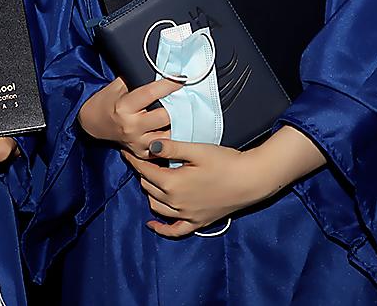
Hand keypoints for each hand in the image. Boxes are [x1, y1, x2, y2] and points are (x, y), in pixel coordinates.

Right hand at [78, 77, 180, 157]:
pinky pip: (164, 148)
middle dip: (176, 106)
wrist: (93, 123)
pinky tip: (172, 129)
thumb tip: (160, 72)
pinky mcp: (141, 152)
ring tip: (182, 115)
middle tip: (183, 99)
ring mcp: (137, 142)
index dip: (168, 85)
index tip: (181, 78)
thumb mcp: (118, 86)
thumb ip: (137, 80)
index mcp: (124, 107)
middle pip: (165, 117)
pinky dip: (171, 139)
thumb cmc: (107, 100)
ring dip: (177, 125)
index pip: (150, 93)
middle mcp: (131, 126)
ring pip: (169, 135)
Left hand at [122, 138, 272, 236]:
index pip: (144, 170)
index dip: (133, 159)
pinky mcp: (198, 222)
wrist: (251, 180)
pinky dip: (162, 228)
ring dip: (150, 193)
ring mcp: (187, 215)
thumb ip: (171, 147)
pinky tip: (152, 224)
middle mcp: (176, 202)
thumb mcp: (196, 149)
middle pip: (148, 187)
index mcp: (172, 182)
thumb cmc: (225, 161)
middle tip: (143, 160)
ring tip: (151, 179)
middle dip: (143, 172)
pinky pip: (175, 230)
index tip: (125, 150)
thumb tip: (150, 146)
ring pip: (156, 206)